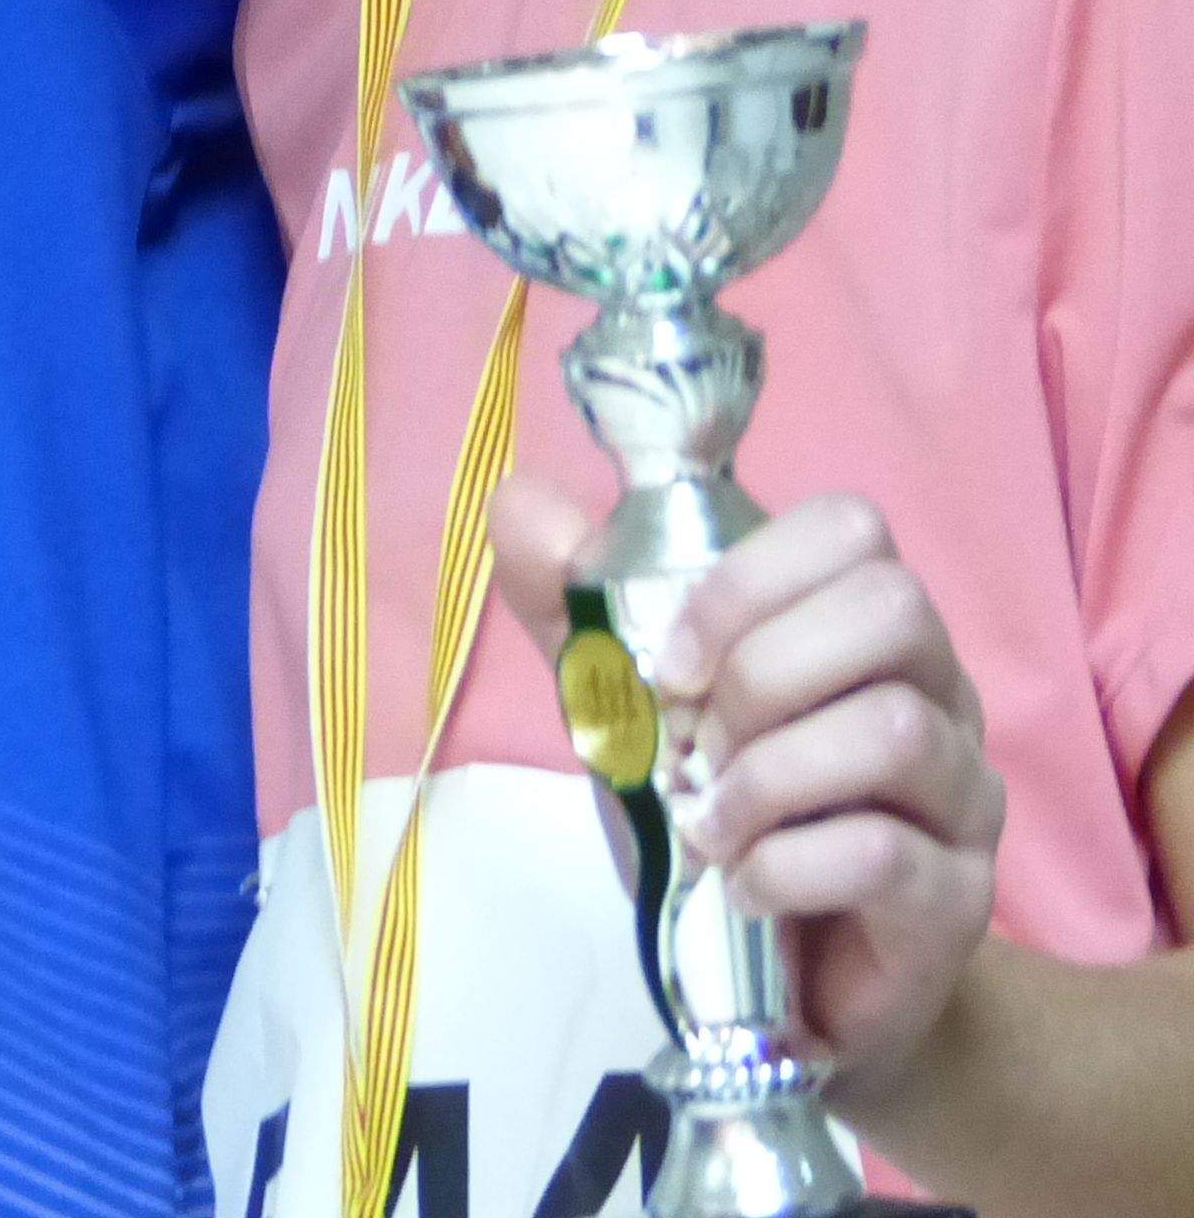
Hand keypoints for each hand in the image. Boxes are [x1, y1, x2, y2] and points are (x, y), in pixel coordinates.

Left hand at [490, 478, 1003, 1086]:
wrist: (775, 981)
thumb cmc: (712, 818)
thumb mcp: (622, 703)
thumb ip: (573, 602)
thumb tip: (520, 501)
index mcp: (859, 627)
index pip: (850, 529)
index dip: (745, 579)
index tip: (669, 661)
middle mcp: (935, 692)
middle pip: (890, 609)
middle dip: (760, 672)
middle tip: (697, 746)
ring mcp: (962, 793)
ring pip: (892, 731)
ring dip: (765, 778)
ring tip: (706, 825)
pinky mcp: (957, 895)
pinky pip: (883, 853)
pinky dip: (783, 866)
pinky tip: (742, 887)